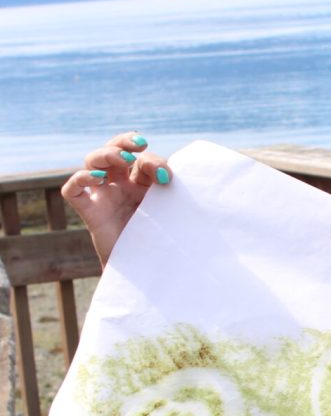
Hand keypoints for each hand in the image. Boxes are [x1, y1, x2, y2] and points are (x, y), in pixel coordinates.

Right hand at [62, 132, 170, 265]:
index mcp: (141, 184)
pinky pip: (73, 190)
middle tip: (140, 145)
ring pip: (92, 161)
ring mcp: (103, 197)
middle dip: (124, 142)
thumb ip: (172, 196)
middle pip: (113, 151)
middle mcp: (120, 186)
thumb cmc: (162, 242)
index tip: (166, 177)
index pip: (141, 159)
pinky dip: (81, 179)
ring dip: (106, 154)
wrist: (147, 273)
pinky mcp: (90, 212)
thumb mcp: (170, 215)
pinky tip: (97, 178)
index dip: (152, 160)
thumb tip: (173, 178)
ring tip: (122, 158)